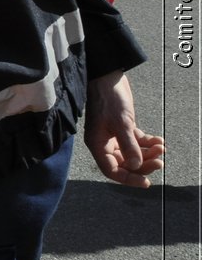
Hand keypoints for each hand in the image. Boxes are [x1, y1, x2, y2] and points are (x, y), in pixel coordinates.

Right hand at [85, 71, 164, 187]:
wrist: (108, 78)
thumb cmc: (109, 99)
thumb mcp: (121, 123)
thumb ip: (129, 146)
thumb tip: (136, 166)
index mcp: (98, 144)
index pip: (111, 170)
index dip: (128, 178)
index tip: (146, 182)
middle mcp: (105, 143)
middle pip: (125, 164)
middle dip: (143, 164)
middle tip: (160, 162)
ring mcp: (114, 136)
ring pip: (133, 154)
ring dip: (148, 153)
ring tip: (161, 147)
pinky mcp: (123, 128)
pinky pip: (137, 142)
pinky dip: (148, 143)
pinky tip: (159, 140)